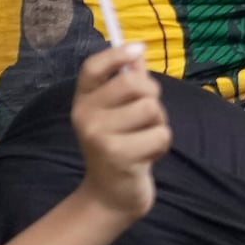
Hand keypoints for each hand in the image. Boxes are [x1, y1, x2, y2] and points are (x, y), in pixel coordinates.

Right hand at [68, 41, 170, 217]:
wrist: (110, 196)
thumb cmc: (118, 147)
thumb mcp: (117, 113)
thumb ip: (126, 81)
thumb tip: (138, 50)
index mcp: (83, 101)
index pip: (92, 67)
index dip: (116, 54)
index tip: (138, 49)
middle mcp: (85, 116)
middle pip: (132, 83)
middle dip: (152, 94)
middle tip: (149, 113)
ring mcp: (100, 136)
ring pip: (150, 109)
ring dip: (159, 123)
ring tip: (145, 138)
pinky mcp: (119, 156)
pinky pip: (160, 134)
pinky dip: (162, 145)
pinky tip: (147, 156)